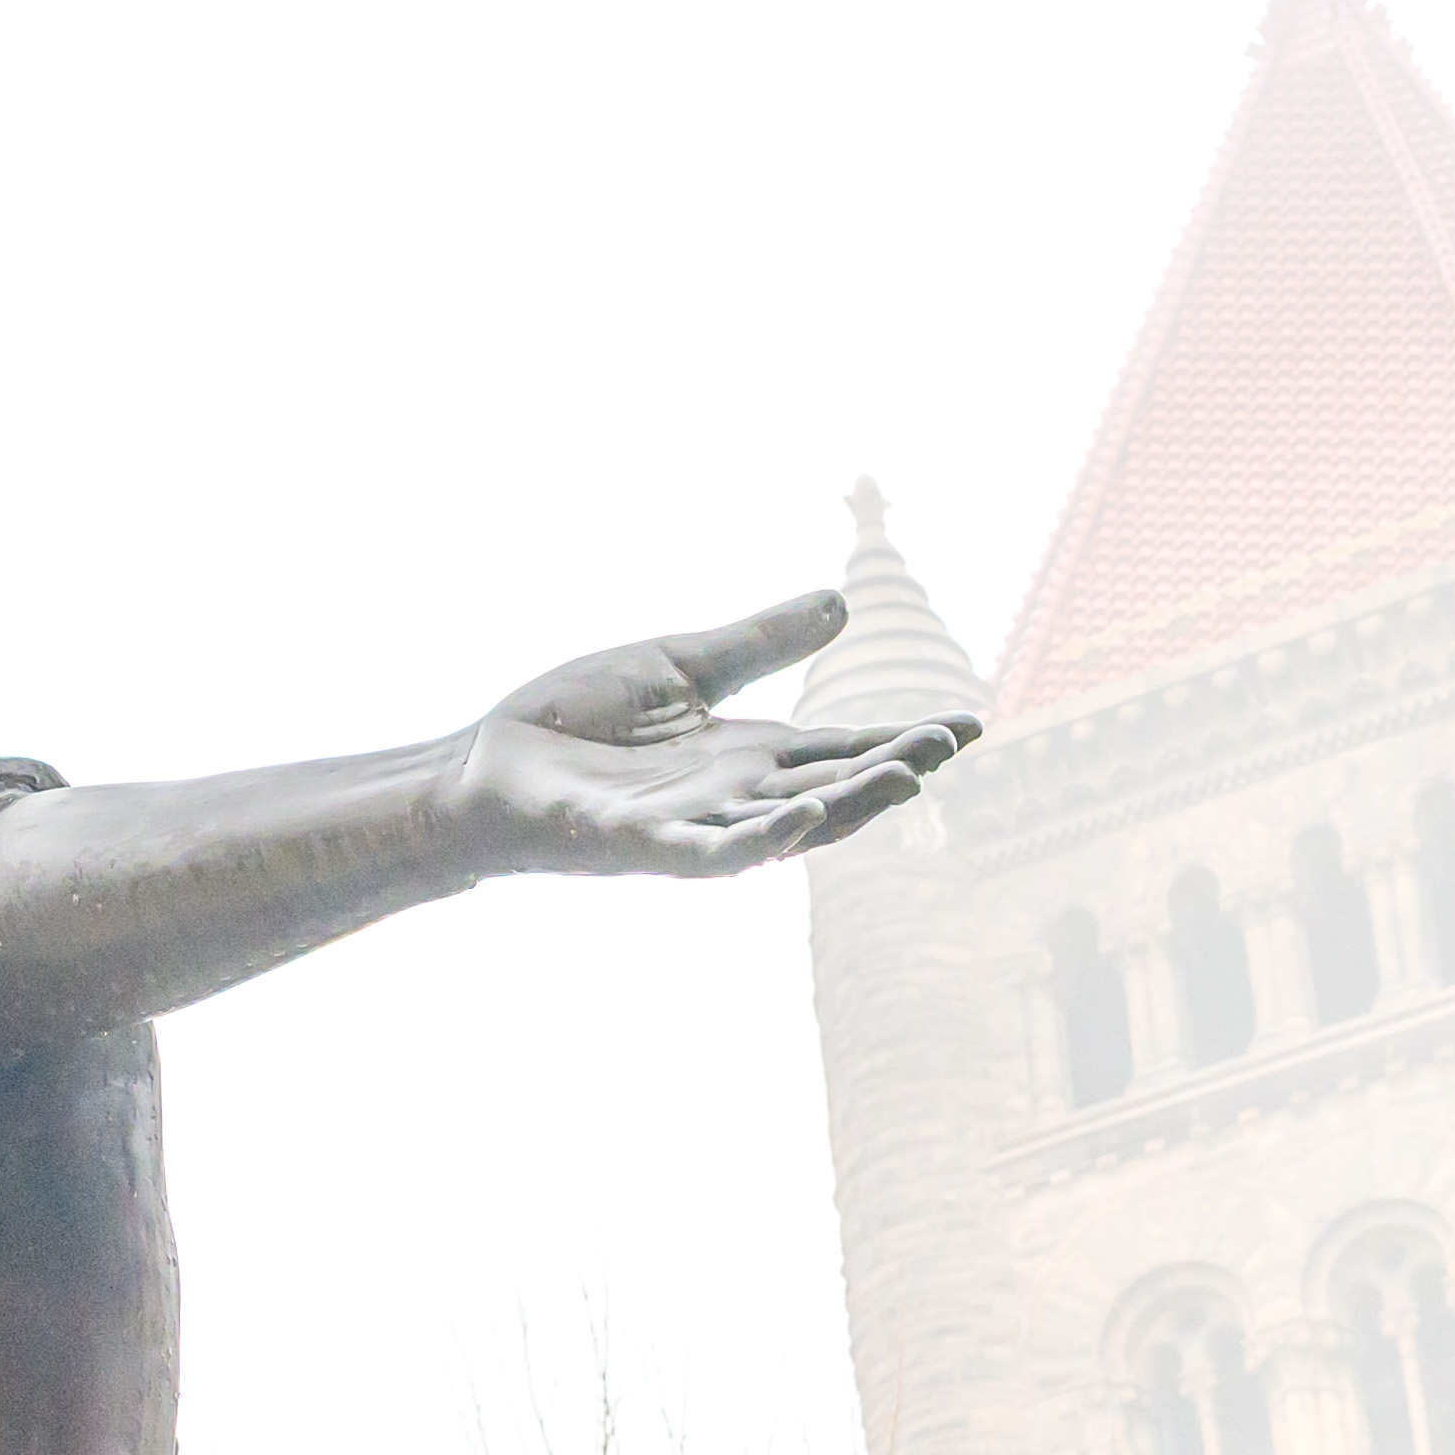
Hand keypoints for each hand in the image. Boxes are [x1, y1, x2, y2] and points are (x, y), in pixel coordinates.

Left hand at [440, 596, 971, 881]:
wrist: (486, 762)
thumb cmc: (576, 722)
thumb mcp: (681, 665)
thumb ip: (758, 643)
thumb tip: (843, 601)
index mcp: (746, 756)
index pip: (842, 748)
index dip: (903, 740)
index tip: (968, 724)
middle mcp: (730, 798)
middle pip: (831, 789)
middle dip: (891, 772)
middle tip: (948, 747)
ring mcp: (689, 826)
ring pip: (785, 827)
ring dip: (846, 807)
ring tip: (905, 780)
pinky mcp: (639, 844)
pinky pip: (708, 853)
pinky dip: (758, 841)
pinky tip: (801, 817)